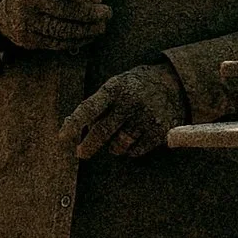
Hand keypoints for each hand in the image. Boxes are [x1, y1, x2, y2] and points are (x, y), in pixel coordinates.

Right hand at [0, 0, 110, 53]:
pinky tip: (88, 36)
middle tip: (107, 13)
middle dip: (90, 13)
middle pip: (64, 10)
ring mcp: (25, 21)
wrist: (4, 9)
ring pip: (61, 30)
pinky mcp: (26, 39)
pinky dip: (76, 41)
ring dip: (86, 30)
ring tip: (101, 27)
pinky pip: (56, 43)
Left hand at [62, 61, 186, 160]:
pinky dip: (130, 149)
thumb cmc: (135, 87)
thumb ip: (95, 105)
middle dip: (88, 146)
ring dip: (112, 146)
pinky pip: (135, 151)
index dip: (75, 123)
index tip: (62, 136)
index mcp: (115, 89)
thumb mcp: (116, 86)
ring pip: (117, 145)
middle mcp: (130, 103)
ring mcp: (146, 118)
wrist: (175, 84)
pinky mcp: (159, 132)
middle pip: (102, 132)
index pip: (90, 107)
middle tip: (81, 153)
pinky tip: (133, 138)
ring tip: (117, 136)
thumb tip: (68, 127)